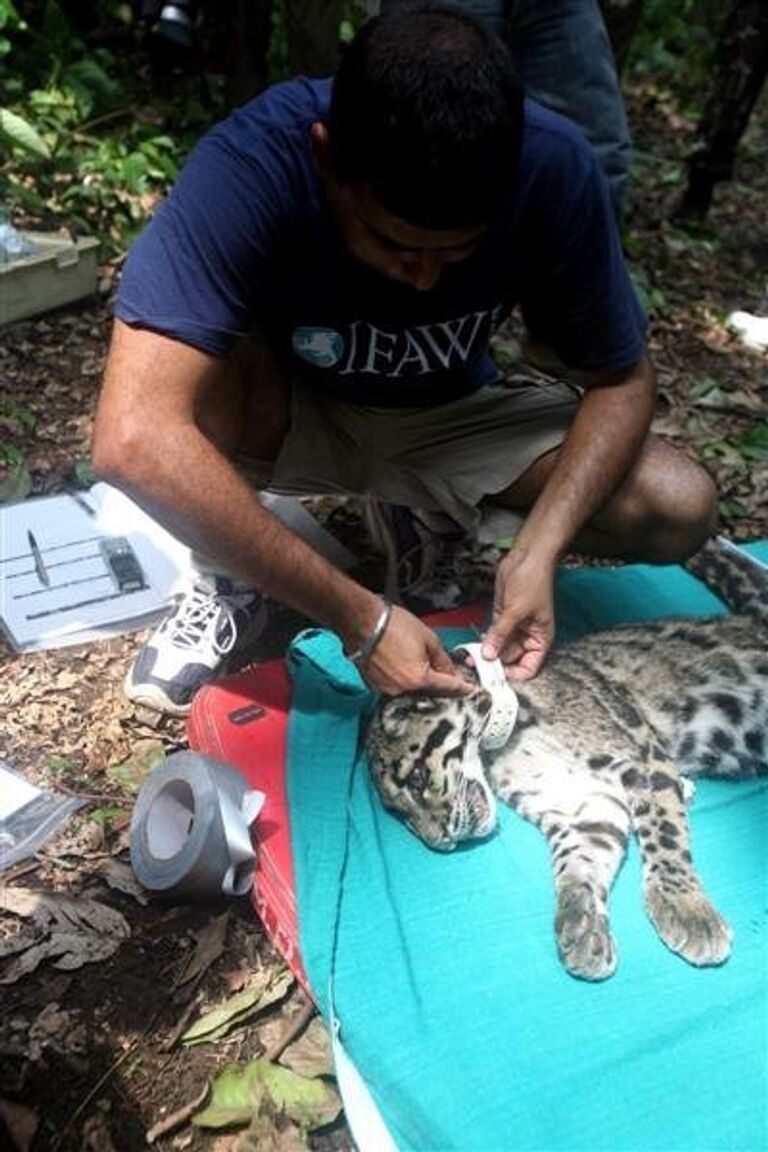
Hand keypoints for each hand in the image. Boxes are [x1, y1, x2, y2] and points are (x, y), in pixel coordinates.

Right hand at [360, 604, 471, 696]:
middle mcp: (402, 690)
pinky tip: (404, 669)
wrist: (362, 622)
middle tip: (448, 678)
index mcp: (419, 679)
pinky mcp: (374, 686)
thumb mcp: (428, 639)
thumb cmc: (395, 626)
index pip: (446, 688)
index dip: (460, 688)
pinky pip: (396, 689)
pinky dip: (403, 682)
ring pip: (411, 693)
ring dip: (420, 685)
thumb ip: (443, 660)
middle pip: (429, 693)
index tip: (468, 690)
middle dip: (440, 686)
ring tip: (423, 670)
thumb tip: (451, 673)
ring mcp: (386, 690)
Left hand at [480, 549, 555, 680]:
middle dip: (495, 665)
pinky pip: (492, 636)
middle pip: (511, 660)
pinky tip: (473, 647)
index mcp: (540, 640)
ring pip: (499, 649)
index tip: (495, 676)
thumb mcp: (516, 611)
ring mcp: (514, 628)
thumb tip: (488, 656)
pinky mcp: (502, 618)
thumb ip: (501, 634)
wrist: (528, 557)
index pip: (528, 668)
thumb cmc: (533, 583)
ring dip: (486, 654)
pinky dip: (484, 642)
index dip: (514, 675)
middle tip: (476, 669)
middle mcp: (528, 637)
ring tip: (470, 660)